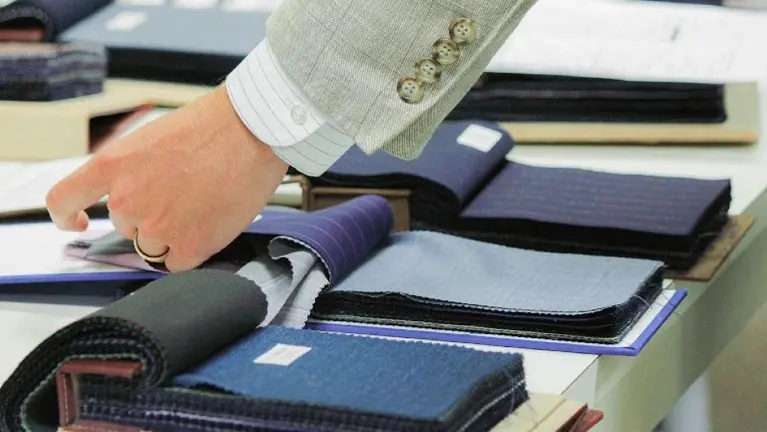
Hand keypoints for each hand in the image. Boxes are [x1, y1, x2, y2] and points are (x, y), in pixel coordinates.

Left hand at [46, 86, 287, 271]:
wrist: (251, 130)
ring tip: (203, 204)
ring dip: (174, 233)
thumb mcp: (151, 140)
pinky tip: (210, 223)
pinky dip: (194, 248)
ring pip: (154, 247)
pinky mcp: (190, 246)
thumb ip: (132, 172)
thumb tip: (134, 198)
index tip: (77, 221)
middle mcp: (126, 200)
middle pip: (128, 227)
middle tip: (185, 194)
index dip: (66, 215)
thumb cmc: (211, 127)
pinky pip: (179, 262)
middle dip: (152, 216)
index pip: (64, 199)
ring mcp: (157, 226)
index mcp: (111, 166)